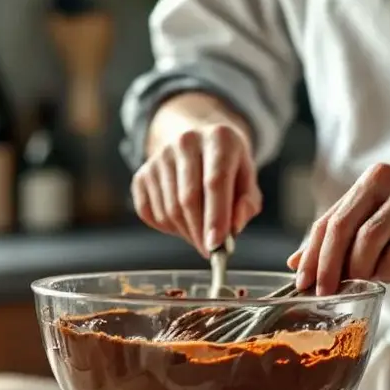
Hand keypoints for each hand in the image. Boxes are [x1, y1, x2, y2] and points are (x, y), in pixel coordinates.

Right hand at [131, 122, 261, 256]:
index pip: (215, 181)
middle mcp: (186, 141)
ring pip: (169, 210)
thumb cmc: (227, 166)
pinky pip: (150, 213)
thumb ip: (247, 204)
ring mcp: (160, 156)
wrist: (198, 141)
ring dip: (185, 232)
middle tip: (209, 250)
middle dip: (199, 232)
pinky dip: (167, 228)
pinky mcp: (142, 173)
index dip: (215, 216)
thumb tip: (234, 227)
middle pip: (188, 198)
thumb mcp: (247, 179)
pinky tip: (181, 222)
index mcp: (220, 138)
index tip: (216, 244)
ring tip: (200, 233)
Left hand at [287, 156, 389, 293]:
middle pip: (362, 239)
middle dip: (344, 272)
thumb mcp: (378, 201)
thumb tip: (296, 263)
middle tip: (338, 292)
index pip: (335, 222)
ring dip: (381, 275)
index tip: (306, 285)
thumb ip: (339, 227)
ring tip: (381, 277)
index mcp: (376, 180)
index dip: (316, 257)